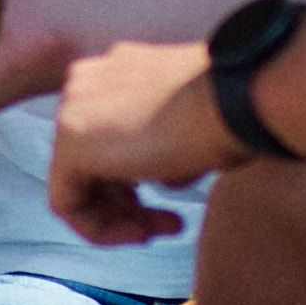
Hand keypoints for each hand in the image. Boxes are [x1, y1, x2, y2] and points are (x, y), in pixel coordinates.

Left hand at [39, 39, 220, 245]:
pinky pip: (67, 202)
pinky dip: (99, 228)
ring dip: (122, 218)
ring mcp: (72, 109)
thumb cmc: (234, 109)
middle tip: (170, 224)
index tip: (171, 203)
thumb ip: (165, 144)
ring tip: (166, 229)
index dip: (138, 182)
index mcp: (114, 69)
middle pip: (93, 161)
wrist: (238, 99)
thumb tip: (161, 175)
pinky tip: (141, 234)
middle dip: (130, 202)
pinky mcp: (70, 144)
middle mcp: (86, 82)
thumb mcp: (195, 122)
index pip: (109, 138)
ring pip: (80, 183)